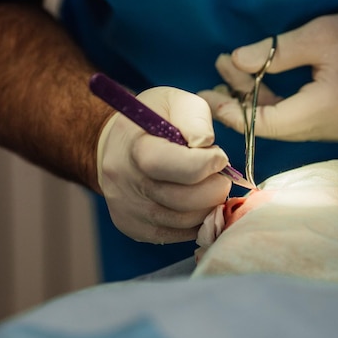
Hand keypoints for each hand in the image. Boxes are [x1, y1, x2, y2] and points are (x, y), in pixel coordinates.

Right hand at [97, 87, 230, 243]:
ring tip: (206, 186)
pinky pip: (180, 235)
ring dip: (208, 206)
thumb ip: (195, 118)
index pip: (175, 167)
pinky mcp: (136, 229)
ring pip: (186, 223)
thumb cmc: (154, 120)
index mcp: (136, 148)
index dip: (207, 164)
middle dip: (214, 189)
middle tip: (219, 175)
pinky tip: (196, 202)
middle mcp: (127, 184)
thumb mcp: (174, 102)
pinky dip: (197, 221)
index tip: (218, 156)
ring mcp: (129, 211)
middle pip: (185, 201)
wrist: (118, 145)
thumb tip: (206, 146)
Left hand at [199, 0, 337, 141]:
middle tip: (213, 82)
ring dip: (254, 102)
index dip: (236, 112)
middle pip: (272, 126)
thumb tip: (237, 62)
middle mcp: (329, 128)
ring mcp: (332, 130)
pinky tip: (255, 84)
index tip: (210, 97)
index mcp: (327, 108)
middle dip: (239, 104)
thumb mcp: (319, 35)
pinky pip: (294, 121)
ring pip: (281, 124)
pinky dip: (273, 104)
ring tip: (230, 74)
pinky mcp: (333, 125)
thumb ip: (275, 53)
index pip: (269, 122)